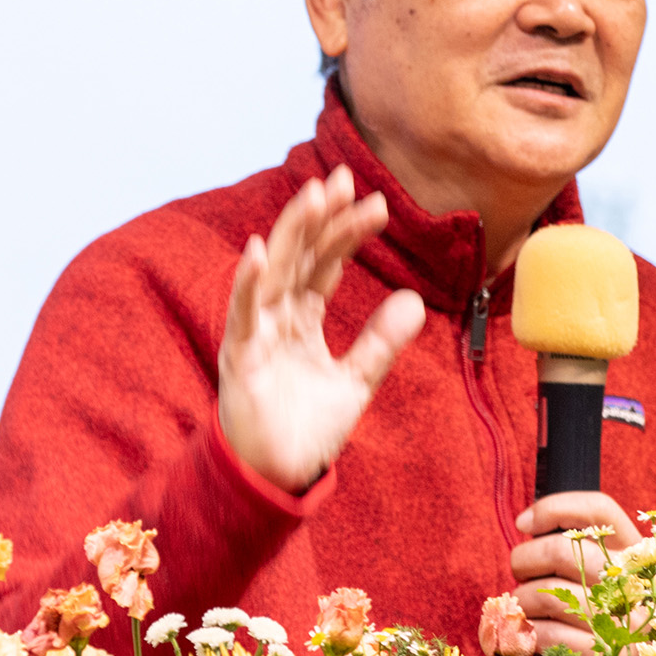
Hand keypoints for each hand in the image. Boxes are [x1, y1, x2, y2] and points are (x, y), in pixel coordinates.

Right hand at [217, 166, 424, 489]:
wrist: (277, 478)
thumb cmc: (307, 430)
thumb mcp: (356, 382)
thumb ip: (381, 343)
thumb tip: (415, 300)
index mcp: (302, 318)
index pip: (326, 264)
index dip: (348, 233)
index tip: (378, 204)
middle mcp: (276, 317)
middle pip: (301, 256)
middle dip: (320, 216)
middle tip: (343, 177)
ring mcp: (255, 333)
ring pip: (274, 272)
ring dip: (291, 232)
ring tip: (313, 195)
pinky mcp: (240, 357)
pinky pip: (243, 314)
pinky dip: (247, 283)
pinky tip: (257, 251)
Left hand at [510, 494, 643, 655]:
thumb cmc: (594, 624)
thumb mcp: (592, 579)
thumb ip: (570, 547)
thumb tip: (526, 523)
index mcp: (638, 555)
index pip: (600, 509)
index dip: (554, 508)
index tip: (523, 524)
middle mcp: (639, 584)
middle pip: (562, 550)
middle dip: (524, 561)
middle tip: (520, 578)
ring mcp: (630, 624)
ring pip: (548, 593)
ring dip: (521, 604)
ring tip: (523, 613)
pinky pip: (550, 634)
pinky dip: (529, 635)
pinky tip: (531, 638)